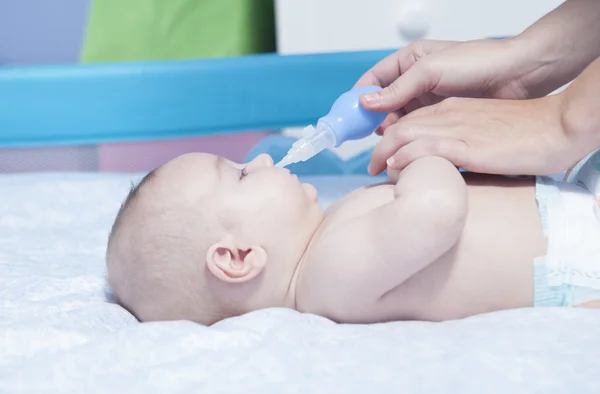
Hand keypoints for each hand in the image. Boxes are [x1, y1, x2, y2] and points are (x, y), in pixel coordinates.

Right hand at [354, 39, 541, 132]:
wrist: (517, 75)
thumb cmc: (477, 62)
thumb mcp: (430, 71)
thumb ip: (397, 89)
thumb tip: (366, 103)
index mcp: (408, 60)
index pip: (373, 79)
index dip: (358, 97)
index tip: (347, 117)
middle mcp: (414, 79)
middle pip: (382, 101)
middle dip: (372, 119)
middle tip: (365, 138)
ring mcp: (427, 98)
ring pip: (398, 117)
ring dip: (389, 130)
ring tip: (385, 145)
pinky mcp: (440, 114)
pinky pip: (416, 127)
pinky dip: (407, 136)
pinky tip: (404, 146)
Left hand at [368, 94, 589, 175]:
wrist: (556, 127)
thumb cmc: (525, 135)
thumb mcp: (483, 135)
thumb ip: (460, 145)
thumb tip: (442, 167)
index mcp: (453, 110)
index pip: (410, 121)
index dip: (391, 138)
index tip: (383, 156)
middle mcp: (449, 115)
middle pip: (400, 126)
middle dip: (380, 147)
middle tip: (372, 167)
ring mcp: (456, 128)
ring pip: (405, 134)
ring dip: (385, 153)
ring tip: (376, 171)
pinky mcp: (466, 145)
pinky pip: (425, 148)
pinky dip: (406, 156)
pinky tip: (395, 167)